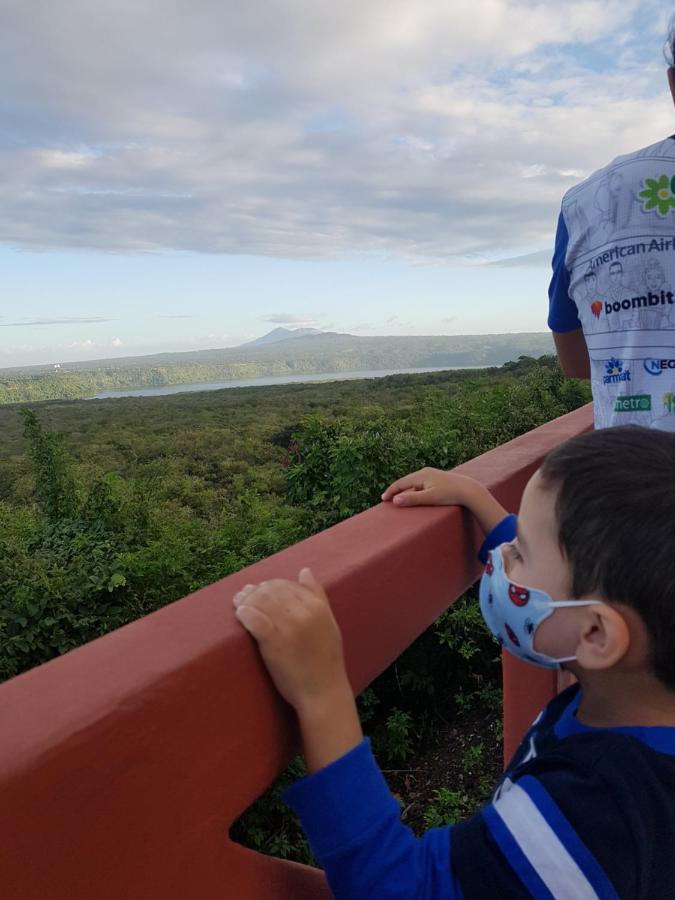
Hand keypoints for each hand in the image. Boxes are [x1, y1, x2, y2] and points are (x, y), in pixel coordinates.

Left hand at [233, 568, 348, 713]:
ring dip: (246, 599)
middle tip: (244, 595)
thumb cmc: (326, 660)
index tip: (259, 590)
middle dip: (256, 591)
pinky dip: (244, 613)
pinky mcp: (274, 642)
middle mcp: (304, 613)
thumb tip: (305, 570)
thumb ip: (318, 595)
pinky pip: (254, 619)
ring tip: (238, 603)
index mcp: (317, 607)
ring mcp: (288, 627)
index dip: (270, 585)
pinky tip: (239, 614)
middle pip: (271, 591)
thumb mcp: (329, 623)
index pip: (287, 585)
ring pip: (261, 601)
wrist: (323, 692)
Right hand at [381, 467, 476, 506]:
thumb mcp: (429, 498)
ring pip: (413, 483)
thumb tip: (395, 501)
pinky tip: (415, 496)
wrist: (469, 490)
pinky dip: (414, 491)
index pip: (401, 483)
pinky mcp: (437, 479)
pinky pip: (420, 484)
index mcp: (421, 475)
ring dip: (405, 491)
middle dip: (396, 490)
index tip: (383, 499)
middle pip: (406, 482)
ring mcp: (431, 475)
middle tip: (387, 499)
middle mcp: (425, 472)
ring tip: (399, 499)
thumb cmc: (449, 494)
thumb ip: (412, 499)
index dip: (391, 491)